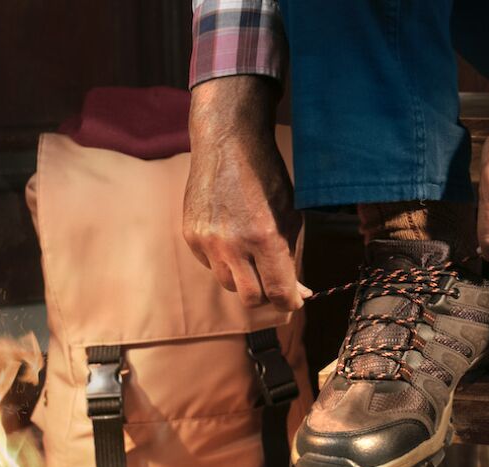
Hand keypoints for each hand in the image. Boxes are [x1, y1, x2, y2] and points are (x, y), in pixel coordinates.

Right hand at [183, 76, 306, 311]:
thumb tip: (298, 292)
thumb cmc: (266, 176)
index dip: (291, 302)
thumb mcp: (290, 214)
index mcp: (264, 237)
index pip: (278, 292)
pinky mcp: (190, 236)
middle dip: (267, 295)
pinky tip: (231, 236)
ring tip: (252, 253)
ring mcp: (206, 241)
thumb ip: (291, 255)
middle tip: (275, 282)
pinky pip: (210, 265)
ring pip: (228, 284)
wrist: (226, 143)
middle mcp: (232, 244)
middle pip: (251, 298)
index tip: (295, 299)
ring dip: (244, 278)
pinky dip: (225, 260)